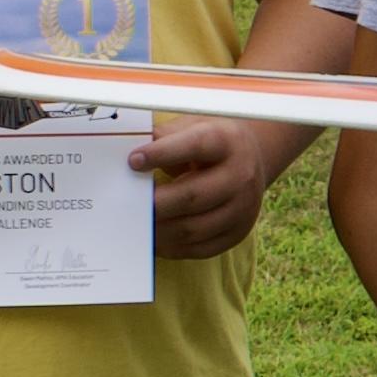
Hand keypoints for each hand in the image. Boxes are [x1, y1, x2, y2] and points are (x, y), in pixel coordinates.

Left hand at [138, 117, 288, 259]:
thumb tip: (124, 146)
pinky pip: (201, 249)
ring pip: (193, 228)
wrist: (252, 159)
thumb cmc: (210, 143)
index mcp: (226, 142)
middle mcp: (240, 175)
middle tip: (127, 205)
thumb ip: (162, 135)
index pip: (194, 147)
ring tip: (136, 225)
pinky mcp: (238, 233)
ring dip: (159, 230)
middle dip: (155, 203)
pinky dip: (173, 247)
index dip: (162, 154)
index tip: (133, 161)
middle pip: (192, 196)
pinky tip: (155, 239)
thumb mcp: (192, 127)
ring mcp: (243, 208)